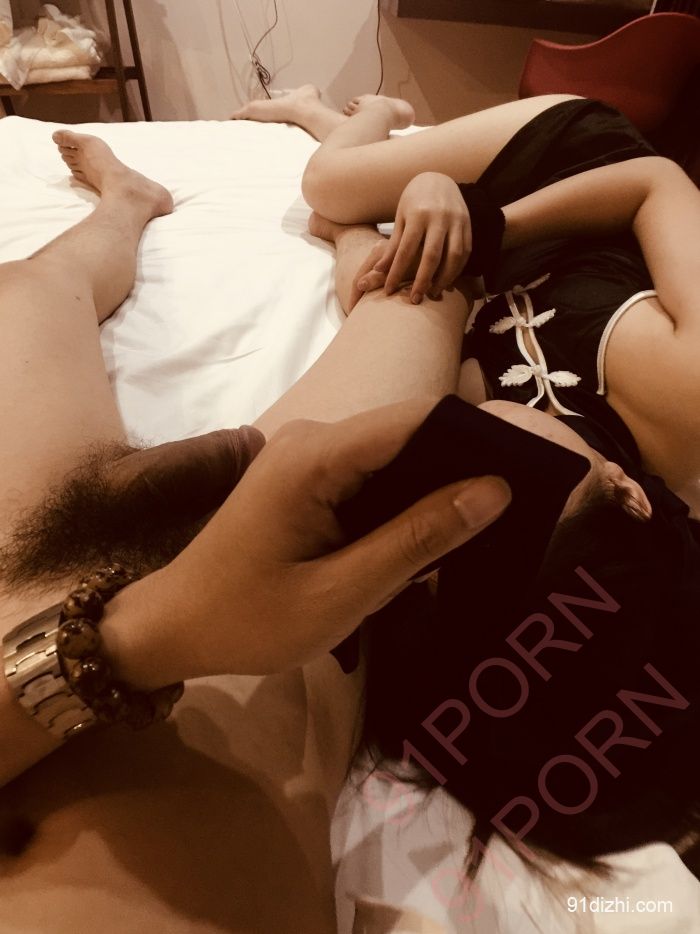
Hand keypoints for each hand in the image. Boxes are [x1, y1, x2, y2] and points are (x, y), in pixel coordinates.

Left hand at [106, 400, 510, 684]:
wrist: (176, 627)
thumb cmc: (251, 618)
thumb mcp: (343, 592)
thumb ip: (418, 539)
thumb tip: (494, 491)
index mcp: (316, 456)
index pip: (417, 420)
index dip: (477, 438)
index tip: (527, 474)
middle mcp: (313, 440)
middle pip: (409, 434)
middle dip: (461, 470)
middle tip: (511, 516)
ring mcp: (307, 457)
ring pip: (394, 458)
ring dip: (433, 493)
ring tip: (478, 533)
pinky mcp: (307, 478)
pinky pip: (371, 478)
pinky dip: (403, 506)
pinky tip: (427, 540)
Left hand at [354, 173, 471, 304]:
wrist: (439, 179)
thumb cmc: (414, 202)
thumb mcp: (401, 219)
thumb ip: (393, 245)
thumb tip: (379, 271)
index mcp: (418, 214)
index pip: (405, 250)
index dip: (396, 272)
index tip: (389, 291)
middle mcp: (439, 217)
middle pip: (431, 257)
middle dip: (422, 281)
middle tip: (414, 301)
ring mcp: (457, 221)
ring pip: (453, 257)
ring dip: (444, 279)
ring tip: (432, 293)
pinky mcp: (468, 225)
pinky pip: (466, 253)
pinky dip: (457, 270)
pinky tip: (446, 281)